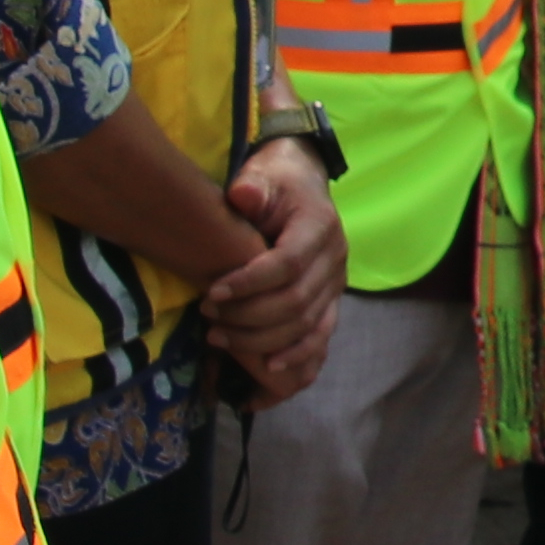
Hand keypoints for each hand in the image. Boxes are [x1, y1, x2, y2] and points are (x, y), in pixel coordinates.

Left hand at [196, 137, 343, 404]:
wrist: (302, 184)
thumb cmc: (275, 182)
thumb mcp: (262, 175)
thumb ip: (252, 187)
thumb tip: (243, 195)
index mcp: (319, 226)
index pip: (288, 265)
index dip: (250, 284)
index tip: (213, 292)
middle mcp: (335, 259)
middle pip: (295, 302)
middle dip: (247, 316)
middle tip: (207, 316)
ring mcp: (336, 285)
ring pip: (305, 326)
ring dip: (260, 340)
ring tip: (218, 338)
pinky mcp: (331, 302)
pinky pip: (321, 338)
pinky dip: (296, 357)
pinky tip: (267, 368)